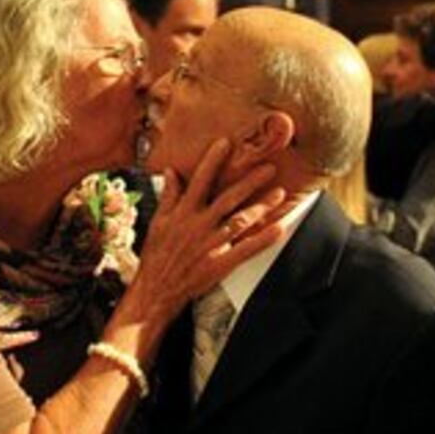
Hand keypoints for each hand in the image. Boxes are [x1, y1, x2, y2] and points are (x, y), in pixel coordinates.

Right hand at [119, 139, 285, 336]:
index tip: (226, 143)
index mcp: (182, 213)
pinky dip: (263, 240)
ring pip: (240, 222)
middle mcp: (197, 226)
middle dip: (249, 182)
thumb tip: (170, 171)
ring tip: (279, 194)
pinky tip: (278, 229)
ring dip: (261, 207)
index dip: (212, 161)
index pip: (199, 181)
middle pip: (227, 199)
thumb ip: (169, 195)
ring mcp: (210, 246)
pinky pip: (245, 250)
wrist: (155, 290)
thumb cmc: (156, 255)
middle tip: (268, 167)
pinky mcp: (219, 265)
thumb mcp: (158, 222)